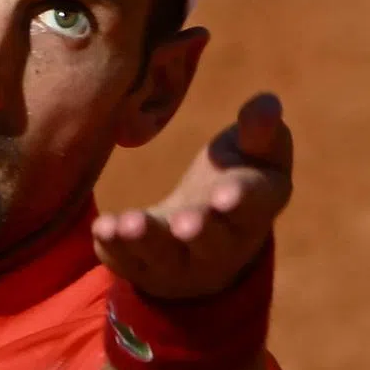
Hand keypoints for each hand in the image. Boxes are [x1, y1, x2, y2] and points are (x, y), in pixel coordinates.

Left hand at [92, 92, 293, 298]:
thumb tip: (267, 102)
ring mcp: (180, 262)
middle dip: (197, 232)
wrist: (205, 234)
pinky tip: (102, 229)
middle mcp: (220, 246)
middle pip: (210, 243)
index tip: (225, 195)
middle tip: (184, 224)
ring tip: (130, 224)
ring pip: (164, 256)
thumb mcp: (259, 154)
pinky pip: (127, 262)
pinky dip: (114, 248)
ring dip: (147, 241)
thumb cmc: (236, 179)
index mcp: (254, 212)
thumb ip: (262, 131)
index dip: (240, 200)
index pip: (252, 208)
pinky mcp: (142, 267)